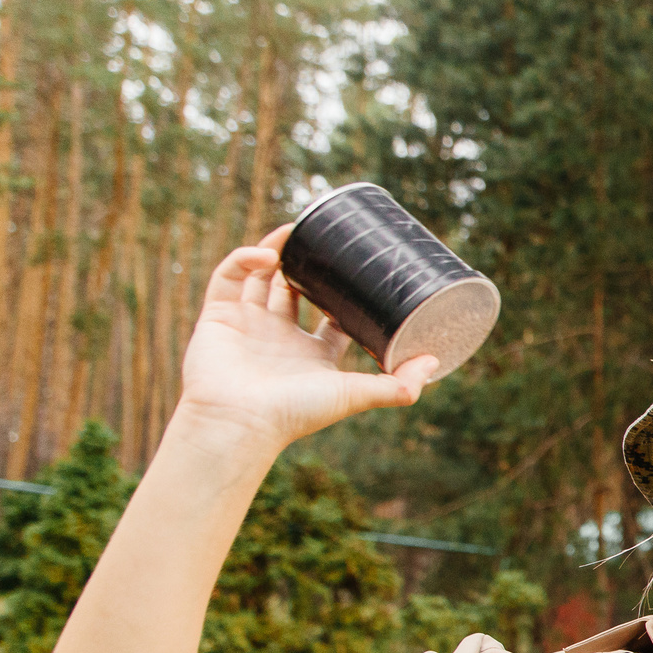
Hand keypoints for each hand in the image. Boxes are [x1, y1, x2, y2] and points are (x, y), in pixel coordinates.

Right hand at [173, 227, 436, 452]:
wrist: (238, 421)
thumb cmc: (295, 413)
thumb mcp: (355, 395)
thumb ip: (397, 385)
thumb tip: (435, 361)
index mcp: (312, 357)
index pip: (332, 318)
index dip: (345, 293)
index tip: (360, 267)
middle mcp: (279, 339)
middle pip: (294, 292)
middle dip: (308, 266)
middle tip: (325, 239)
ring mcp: (247, 326)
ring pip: (260, 278)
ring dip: (276, 251)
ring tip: (295, 231)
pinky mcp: (217, 317)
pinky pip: (228, 277)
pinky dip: (245, 258)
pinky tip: (268, 253)